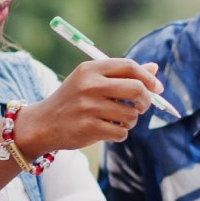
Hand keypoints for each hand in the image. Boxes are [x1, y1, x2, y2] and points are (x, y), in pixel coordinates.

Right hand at [16, 59, 162, 152]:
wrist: (42, 124)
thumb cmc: (73, 100)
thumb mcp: (92, 80)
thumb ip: (122, 74)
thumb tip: (154, 67)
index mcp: (91, 69)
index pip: (129, 66)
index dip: (148, 78)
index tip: (157, 89)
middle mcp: (89, 85)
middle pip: (136, 89)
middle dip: (145, 100)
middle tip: (141, 107)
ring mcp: (88, 107)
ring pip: (131, 114)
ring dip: (131, 121)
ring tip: (118, 120)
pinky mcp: (88, 128)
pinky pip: (121, 132)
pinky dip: (120, 134)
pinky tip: (108, 130)